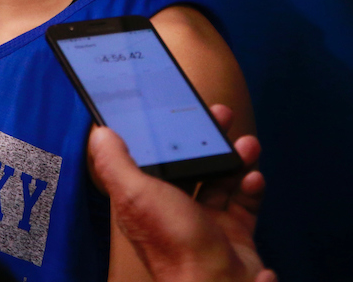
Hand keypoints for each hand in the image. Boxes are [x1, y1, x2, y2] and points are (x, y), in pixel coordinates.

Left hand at [88, 104, 274, 281]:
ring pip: (221, 178)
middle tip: (221, 116)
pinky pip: (244, 201)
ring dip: (235, 157)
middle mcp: (173, 209)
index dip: (165, 132)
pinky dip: (250, 186)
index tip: (178, 107)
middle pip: (190, 163)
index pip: (152, 157)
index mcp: (145, 199)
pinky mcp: (232, 232)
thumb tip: (99, 134)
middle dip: (207, 138)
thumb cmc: (174, 245)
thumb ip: (116, 163)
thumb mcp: (137, 195)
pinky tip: (253, 177)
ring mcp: (205, 220)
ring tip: (246, 146)